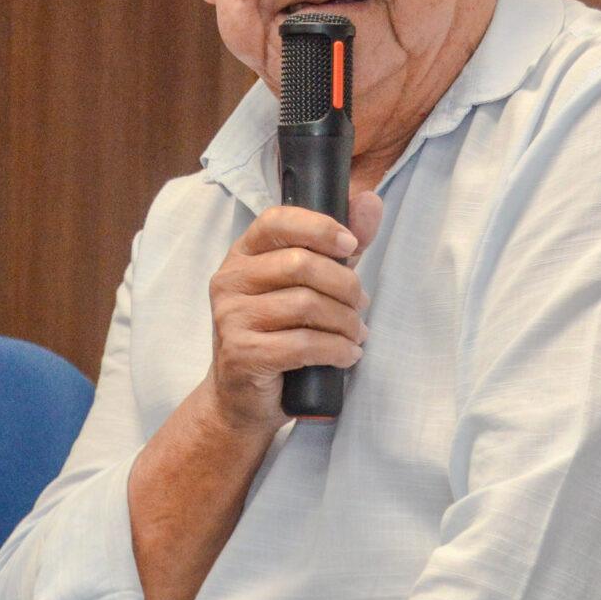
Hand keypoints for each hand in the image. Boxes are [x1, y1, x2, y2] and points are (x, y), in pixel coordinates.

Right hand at [205, 189, 382, 435]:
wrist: (241, 398)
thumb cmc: (279, 334)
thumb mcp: (307, 286)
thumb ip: (337, 247)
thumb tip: (371, 201)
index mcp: (243, 254)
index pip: (277, 221)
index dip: (319, 227)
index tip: (351, 245)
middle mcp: (230, 280)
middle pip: (300, 264)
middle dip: (344, 285)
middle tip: (360, 306)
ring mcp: (230, 317)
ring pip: (306, 305)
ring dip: (345, 322)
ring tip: (356, 334)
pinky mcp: (241, 354)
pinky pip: (303, 345)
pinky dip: (337, 350)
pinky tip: (348, 355)